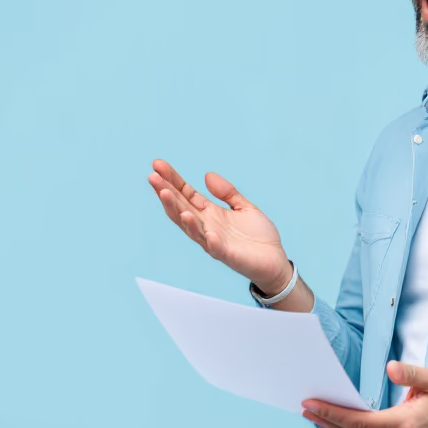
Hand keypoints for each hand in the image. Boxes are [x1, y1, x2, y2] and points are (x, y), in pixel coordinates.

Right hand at [147, 159, 291, 292]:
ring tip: (166, 195)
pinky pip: (215, 247)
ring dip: (177, 211)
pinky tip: (203, 229)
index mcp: (209, 213)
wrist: (274, 262)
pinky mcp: (227, 255)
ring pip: (190, 227)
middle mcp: (206, 226)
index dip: (172, 179)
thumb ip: (227, 192)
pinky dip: (209, 239)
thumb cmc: (258, 237)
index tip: (158, 164)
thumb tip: (207, 175)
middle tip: (152, 177)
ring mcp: (214, 241)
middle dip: (166, 192)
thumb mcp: (243, 207)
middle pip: (180, 207)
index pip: (185, 194)